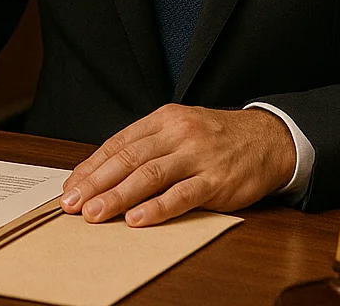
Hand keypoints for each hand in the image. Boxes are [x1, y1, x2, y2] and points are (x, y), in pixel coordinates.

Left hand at [59, 104, 295, 226]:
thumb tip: (105, 172)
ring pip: (150, 176)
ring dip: (118, 196)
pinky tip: (138, 219)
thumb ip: (148, 146)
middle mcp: (178, 134)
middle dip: (96, 183)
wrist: (269, 138)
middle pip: (129, 159)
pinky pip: (182, 195)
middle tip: (73, 204)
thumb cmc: (217, 137)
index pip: (119, 144)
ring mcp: (198, 156)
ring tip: (95, 214)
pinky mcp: (216, 180)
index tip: (71, 186)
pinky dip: (157, 208)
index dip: (92, 166)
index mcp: (164, 119)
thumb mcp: (180, 128)